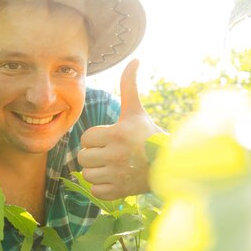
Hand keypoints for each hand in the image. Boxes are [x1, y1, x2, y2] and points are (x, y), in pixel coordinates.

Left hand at [78, 59, 163, 199]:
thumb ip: (129, 85)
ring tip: (112, 166)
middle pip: (83, 157)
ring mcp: (117, 175)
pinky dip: (102, 187)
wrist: (168, 164)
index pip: (86, 138)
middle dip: (93, 155)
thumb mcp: (136, 110)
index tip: (111, 139)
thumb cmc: (148, 134)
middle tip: (110, 153)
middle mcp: (116, 155)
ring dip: (96, 171)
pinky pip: (95, 191)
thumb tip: (135, 59)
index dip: (96, 138)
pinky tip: (115, 179)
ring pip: (87, 174)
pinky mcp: (119, 192)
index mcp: (117, 134)